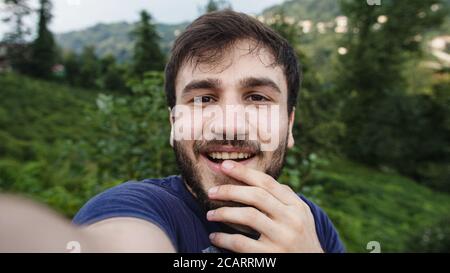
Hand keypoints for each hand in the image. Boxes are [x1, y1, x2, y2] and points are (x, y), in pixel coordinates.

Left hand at [206, 160, 323, 252]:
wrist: (314, 269)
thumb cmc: (301, 240)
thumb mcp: (301, 216)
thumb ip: (284, 198)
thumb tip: (259, 179)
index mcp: (296, 206)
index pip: (268, 183)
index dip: (244, 172)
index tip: (225, 166)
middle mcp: (292, 219)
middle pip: (256, 196)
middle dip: (230, 190)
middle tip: (211, 191)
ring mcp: (283, 238)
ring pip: (248, 216)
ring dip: (224, 213)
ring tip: (210, 214)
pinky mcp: (272, 257)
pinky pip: (241, 243)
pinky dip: (224, 238)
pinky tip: (215, 237)